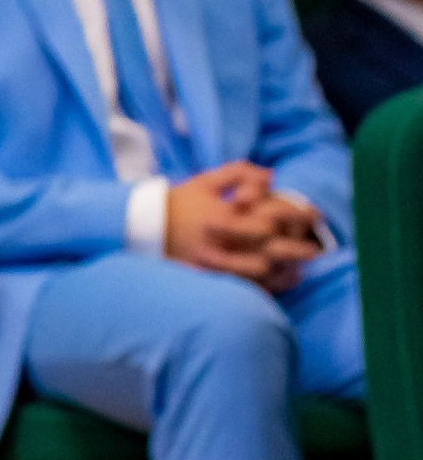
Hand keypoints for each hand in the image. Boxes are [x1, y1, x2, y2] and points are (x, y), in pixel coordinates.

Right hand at [166, 164, 323, 289]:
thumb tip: (272, 176)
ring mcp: (214, 263)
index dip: (295, 218)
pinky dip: (266, 285)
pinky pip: (243, 286)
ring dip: (284, 271)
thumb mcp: (206, 180)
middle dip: (297, 249)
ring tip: (301, 268)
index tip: (314, 216)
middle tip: (316, 249)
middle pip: (268, 250)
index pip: (267, 220)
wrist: (144, 227)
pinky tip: (280, 281)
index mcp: (222, 216)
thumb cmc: (180, 201)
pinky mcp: (209, 277)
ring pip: (259, 272)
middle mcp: (220, 242)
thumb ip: (239, 173)